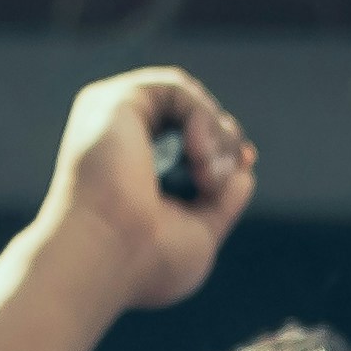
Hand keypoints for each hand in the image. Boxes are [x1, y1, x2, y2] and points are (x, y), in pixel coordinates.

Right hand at [37, 67, 251, 309]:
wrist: (106, 259)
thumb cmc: (143, 264)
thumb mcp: (200, 235)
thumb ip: (224, 201)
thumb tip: (244, 170)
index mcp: (135, 173)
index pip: (191, 140)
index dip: (226, 148)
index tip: (240, 169)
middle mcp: (122, 142)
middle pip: (195, 117)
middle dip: (225, 145)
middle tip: (214, 183)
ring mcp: (116, 120)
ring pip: (189, 100)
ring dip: (215, 134)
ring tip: (206, 175)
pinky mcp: (116, 101)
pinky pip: (176, 87)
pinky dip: (202, 115)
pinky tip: (197, 152)